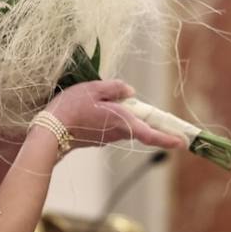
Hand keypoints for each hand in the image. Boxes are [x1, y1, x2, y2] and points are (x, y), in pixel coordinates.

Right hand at [45, 80, 184, 150]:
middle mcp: (117, 133)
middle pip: (139, 128)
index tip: (182, 143)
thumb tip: (131, 92)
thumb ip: (115, 88)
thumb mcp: (93, 89)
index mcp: (121, 121)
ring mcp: (106, 138)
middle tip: (166, 124)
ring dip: (126, 117)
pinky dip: (112, 118)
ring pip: (125, 126)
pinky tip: (96, 109)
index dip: (167, 138)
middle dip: (151, 124)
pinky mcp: (96, 139)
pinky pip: (111, 127)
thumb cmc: (71, 108)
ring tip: (112, 103)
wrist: (48, 131)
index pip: (150, 132)